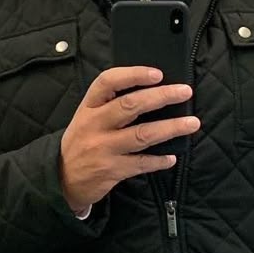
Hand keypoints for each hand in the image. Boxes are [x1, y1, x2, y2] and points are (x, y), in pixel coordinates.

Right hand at [59, 67, 199, 213]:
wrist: (61, 179)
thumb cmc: (81, 142)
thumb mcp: (87, 118)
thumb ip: (110, 105)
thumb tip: (151, 92)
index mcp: (88, 107)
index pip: (108, 82)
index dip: (133, 75)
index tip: (157, 73)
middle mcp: (94, 125)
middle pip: (131, 106)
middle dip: (161, 96)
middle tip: (185, 92)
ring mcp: (103, 148)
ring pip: (142, 134)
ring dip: (171, 128)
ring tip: (192, 123)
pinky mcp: (111, 170)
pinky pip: (141, 163)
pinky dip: (159, 161)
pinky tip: (172, 157)